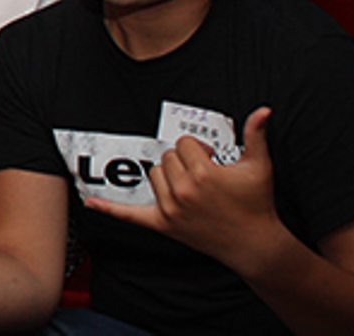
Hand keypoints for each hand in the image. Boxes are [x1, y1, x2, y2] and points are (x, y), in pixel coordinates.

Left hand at [83, 107, 281, 270]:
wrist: (254, 244)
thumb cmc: (256, 203)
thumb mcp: (259, 166)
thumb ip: (257, 135)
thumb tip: (264, 110)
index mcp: (202, 173)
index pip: (184, 143)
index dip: (199, 149)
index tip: (213, 159)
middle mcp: (183, 191)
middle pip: (168, 157)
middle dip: (185, 161)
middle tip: (205, 174)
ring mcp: (171, 209)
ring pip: (155, 174)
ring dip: (169, 176)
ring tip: (192, 186)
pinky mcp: (163, 224)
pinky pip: (130, 215)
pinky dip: (110, 209)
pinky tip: (90, 203)